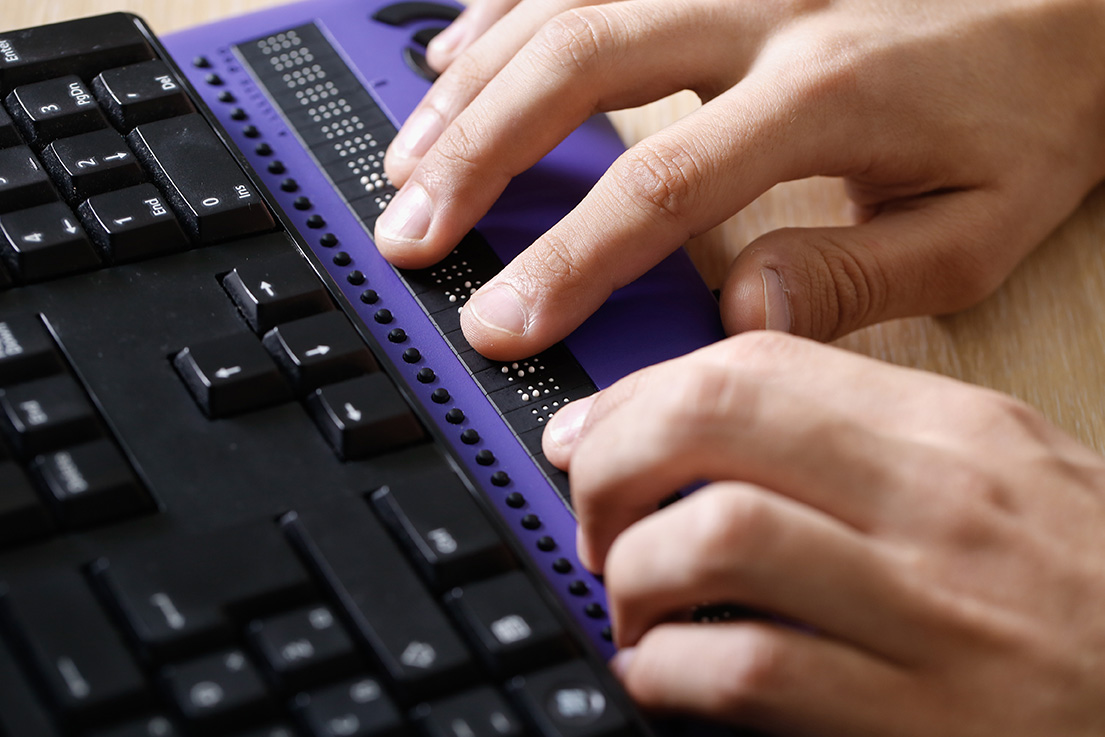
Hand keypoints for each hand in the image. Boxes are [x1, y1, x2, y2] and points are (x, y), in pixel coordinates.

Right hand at [373, 0, 1104, 359]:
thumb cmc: (1029, 111)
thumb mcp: (978, 225)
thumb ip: (857, 277)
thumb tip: (740, 316)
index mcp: (823, 93)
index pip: (661, 186)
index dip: (568, 261)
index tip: (503, 321)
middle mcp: (763, 10)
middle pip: (578, 69)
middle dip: (478, 161)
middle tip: (412, 235)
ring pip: (565, 8)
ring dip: (473, 90)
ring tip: (407, 164)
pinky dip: (505, 10)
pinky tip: (456, 56)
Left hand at [541, 332, 1104, 735]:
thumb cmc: (1084, 588)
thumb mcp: (995, 476)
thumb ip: (859, 444)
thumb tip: (707, 433)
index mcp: (948, 432)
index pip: (753, 363)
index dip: (639, 395)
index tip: (592, 435)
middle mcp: (935, 504)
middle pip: (712, 422)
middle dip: (611, 465)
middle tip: (594, 517)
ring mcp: (930, 614)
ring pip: (713, 538)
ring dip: (633, 572)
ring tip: (632, 602)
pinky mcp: (920, 720)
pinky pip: (748, 672)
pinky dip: (670, 672)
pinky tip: (666, 676)